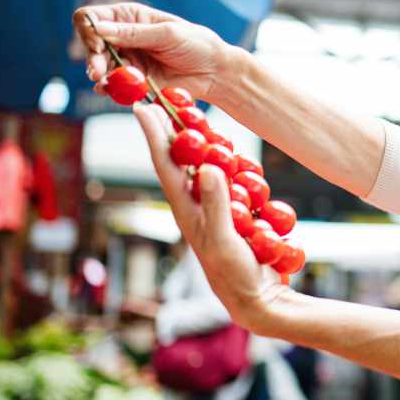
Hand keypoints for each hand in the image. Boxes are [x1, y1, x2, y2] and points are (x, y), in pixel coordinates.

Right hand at [73, 3, 235, 103]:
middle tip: (97, 72)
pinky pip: (112, 85)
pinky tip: (109, 91)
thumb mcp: (168, 34)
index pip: (92, 17)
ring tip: (104, 82)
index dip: (88, 29)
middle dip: (92, 57)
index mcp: (130, 16)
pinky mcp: (132, 80)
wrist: (215, 73)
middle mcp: (123, 36)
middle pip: (91, 44)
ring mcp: (126, 59)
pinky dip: (108, 88)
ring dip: (99, 74)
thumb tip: (99, 29)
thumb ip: (135, 34)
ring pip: (98, 66)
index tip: (98, 45)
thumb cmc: (197, 45)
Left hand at [132, 103, 284, 328]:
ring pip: (204, 168)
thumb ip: (217, 204)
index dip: (153, 135)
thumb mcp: (224, 240)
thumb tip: (206, 167)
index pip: (165, 165)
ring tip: (194, 119)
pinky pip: (230, 182)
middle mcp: (196, 206)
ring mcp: (216, 210)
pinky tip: (234, 158)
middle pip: (180, 161)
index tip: (142, 106)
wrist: (257, 300)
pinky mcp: (235, 214)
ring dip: (200, 144)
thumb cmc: (236, 275)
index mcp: (187, 210)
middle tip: (168, 100)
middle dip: (173, 130)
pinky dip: (230, 166)